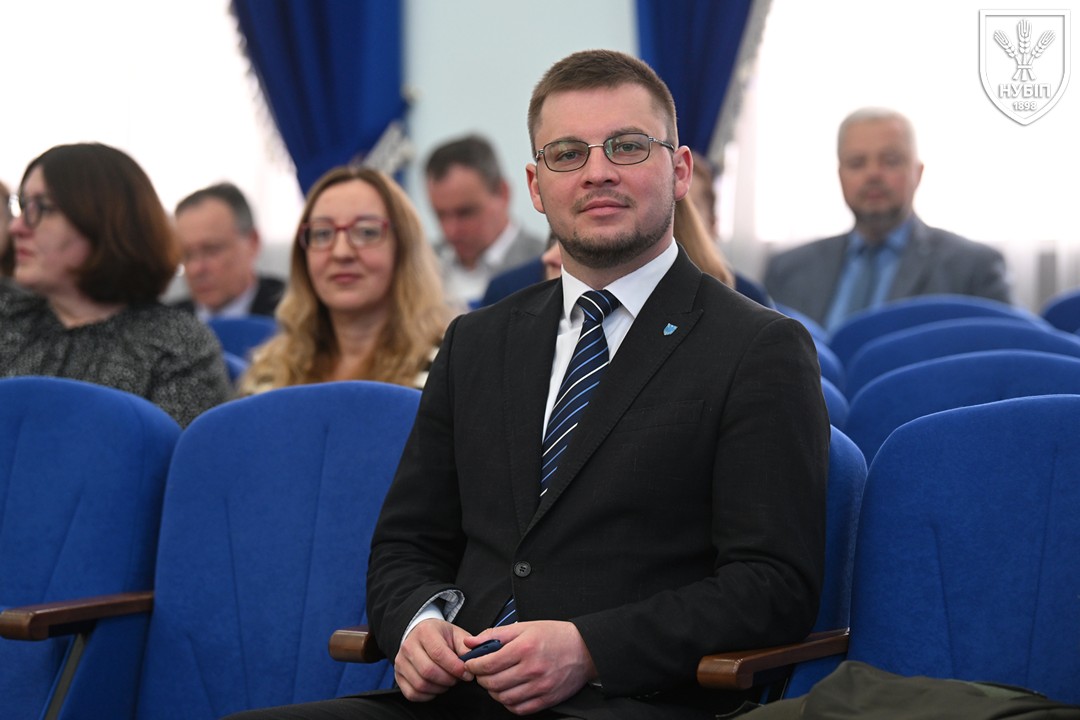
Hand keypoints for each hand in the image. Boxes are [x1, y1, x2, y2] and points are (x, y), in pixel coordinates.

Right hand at [393, 619, 472, 701]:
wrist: (421, 635)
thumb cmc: (441, 636)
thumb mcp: (456, 634)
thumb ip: (466, 646)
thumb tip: (472, 660)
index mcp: (424, 631)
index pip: (438, 653)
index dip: (455, 667)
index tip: (467, 673)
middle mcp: (408, 645)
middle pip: (428, 671)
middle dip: (448, 679)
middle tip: (457, 678)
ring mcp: (400, 662)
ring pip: (420, 684)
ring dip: (440, 688)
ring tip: (448, 681)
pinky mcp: (398, 676)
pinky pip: (412, 693)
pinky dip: (428, 695)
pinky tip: (436, 686)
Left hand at [466, 620, 596, 715]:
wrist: (585, 649)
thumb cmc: (555, 636)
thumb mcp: (525, 627)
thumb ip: (495, 634)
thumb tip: (471, 643)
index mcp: (524, 648)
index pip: (488, 664)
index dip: (474, 666)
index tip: (471, 664)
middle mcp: (532, 669)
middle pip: (493, 683)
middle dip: (482, 678)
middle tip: (482, 673)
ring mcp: (540, 687)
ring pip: (503, 698)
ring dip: (494, 692)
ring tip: (495, 682)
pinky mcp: (547, 699)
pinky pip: (519, 709)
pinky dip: (508, 703)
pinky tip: (509, 692)